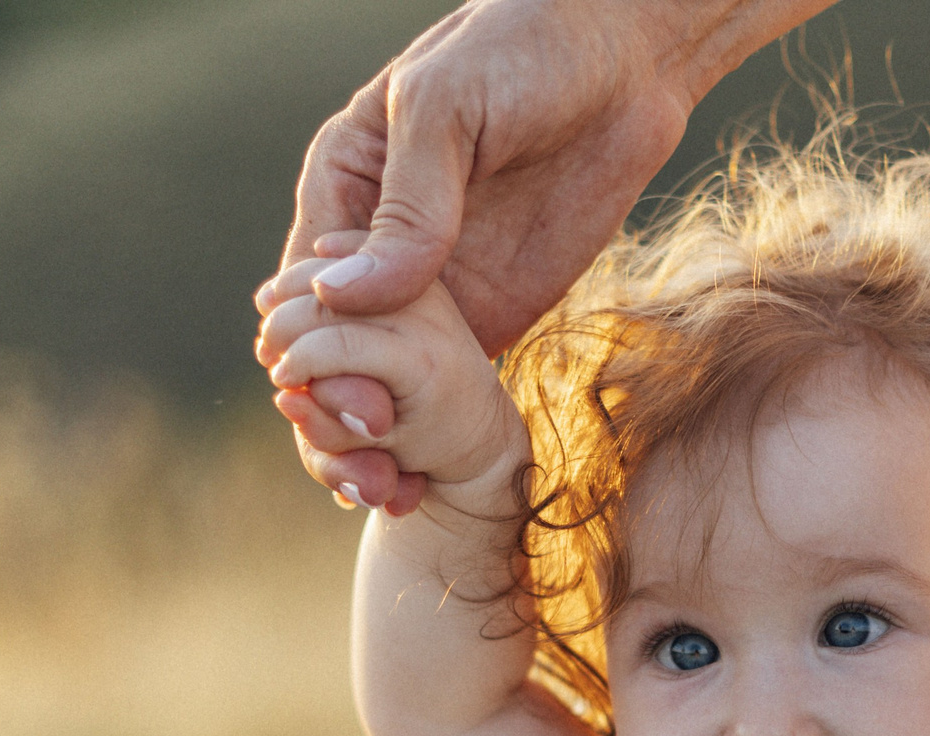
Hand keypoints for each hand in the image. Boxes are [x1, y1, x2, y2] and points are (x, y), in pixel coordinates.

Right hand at [260, 0, 795, 508]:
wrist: (628, 57)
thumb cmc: (523, 48)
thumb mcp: (448, 110)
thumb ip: (411, 205)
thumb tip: (352, 296)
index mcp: (343, 191)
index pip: (300, 290)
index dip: (305, 351)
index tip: (321, 401)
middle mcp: (378, 249)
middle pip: (333, 352)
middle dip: (334, 415)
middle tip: (364, 466)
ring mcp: (436, 289)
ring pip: (383, 385)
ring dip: (376, 444)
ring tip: (386, 493)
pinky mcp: (492, 317)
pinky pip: (448, 389)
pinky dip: (433, 441)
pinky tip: (426, 486)